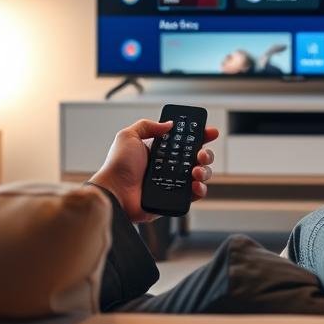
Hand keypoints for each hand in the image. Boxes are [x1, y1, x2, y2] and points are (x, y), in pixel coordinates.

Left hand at [88, 118, 218, 222]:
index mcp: (160, 152)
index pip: (185, 142)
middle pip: (197, 158)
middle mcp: (168, 167)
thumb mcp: (128, 136)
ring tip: (196, 171)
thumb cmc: (117, 166)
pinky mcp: (173, 199)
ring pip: (199, 175)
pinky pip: (193, 195)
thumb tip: (168, 124)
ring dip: (204, 171)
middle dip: (206, 154)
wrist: (114, 192)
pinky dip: (200, 189)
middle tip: (201, 154)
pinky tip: (196, 184)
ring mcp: (172, 183)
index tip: (209, 132)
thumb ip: (147, 126)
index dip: (199, 136)